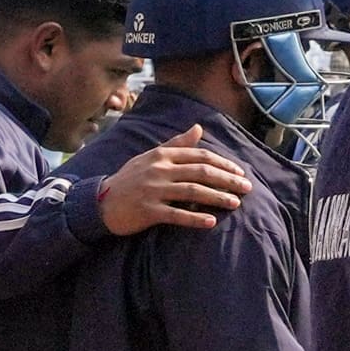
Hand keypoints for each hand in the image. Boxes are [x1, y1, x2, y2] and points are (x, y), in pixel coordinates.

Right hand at [97, 137, 244, 235]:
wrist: (101, 201)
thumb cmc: (131, 178)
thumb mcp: (151, 157)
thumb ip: (176, 144)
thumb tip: (199, 128)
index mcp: (162, 155)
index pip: (200, 156)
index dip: (223, 164)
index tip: (240, 173)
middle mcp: (159, 170)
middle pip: (201, 172)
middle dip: (227, 180)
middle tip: (247, 188)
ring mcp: (153, 190)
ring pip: (193, 192)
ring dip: (217, 198)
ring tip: (235, 204)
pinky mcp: (148, 211)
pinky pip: (176, 215)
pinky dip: (195, 218)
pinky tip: (211, 222)